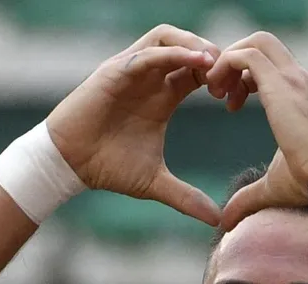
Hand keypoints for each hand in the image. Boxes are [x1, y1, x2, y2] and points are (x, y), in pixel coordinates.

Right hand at [45, 25, 221, 225]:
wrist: (70, 165)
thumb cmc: (108, 167)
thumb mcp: (155, 183)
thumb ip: (186, 198)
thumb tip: (216, 221)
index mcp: (165, 96)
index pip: (201, 71)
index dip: (223, 78)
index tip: (237, 100)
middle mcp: (151, 78)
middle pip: (190, 47)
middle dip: (215, 57)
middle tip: (232, 81)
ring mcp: (132, 71)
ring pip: (169, 37)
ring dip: (195, 46)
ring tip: (215, 64)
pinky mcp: (115, 71)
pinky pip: (147, 52)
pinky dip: (173, 52)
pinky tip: (195, 63)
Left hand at [205, 32, 307, 229]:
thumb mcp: (272, 186)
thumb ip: (248, 196)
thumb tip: (227, 218)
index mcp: (300, 94)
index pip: (269, 63)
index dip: (243, 77)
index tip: (229, 104)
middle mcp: (298, 79)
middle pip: (261, 42)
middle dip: (233, 60)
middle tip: (218, 92)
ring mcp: (292, 78)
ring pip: (253, 43)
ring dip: (227, 63)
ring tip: (215, 94)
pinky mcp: (281, 85)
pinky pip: (245, 56)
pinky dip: (225, 66)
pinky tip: (218, 96)